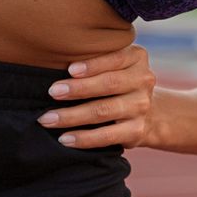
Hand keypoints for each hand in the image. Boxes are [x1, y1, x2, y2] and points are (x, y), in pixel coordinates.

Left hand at [37, 40, 159, 149]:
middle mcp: (144, 80)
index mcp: (137, 58)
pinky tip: (65, 138)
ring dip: (72, 116)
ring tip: (48, 119)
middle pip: (109, 84)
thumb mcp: (113, 64)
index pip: (115, 58)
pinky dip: (84, 138)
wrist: (148, 112)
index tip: (70, 69)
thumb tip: (54, 64)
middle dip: (78, 89)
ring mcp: (142, 106)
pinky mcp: (136, 131)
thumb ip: (94, 58)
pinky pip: (107, 135)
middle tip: (52, 92)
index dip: (93, 64)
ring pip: (104, 110)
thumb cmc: (115, 81)